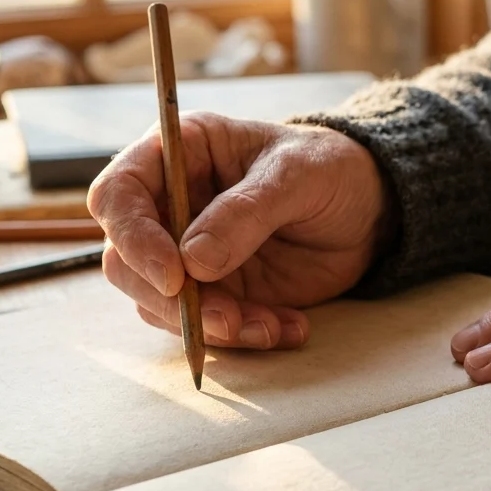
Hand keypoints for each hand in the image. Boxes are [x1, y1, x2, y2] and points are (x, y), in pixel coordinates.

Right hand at [88, 113, 387, 348]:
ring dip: (212, 327)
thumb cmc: (332, 169)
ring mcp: (190, 253)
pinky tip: (290, 328)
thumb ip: (246, 212)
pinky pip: (206, 327)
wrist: (372, 208)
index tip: (174, 277)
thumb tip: (192, 262)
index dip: (134, 238)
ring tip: (272, 326)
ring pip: (162, 305)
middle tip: (227, 320)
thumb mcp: (298, 175)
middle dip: (172, 300)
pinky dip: (245, 336)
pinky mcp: (218, 292)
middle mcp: (172, 205)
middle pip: (126, 261)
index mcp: (179, 153)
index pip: (119, 195)